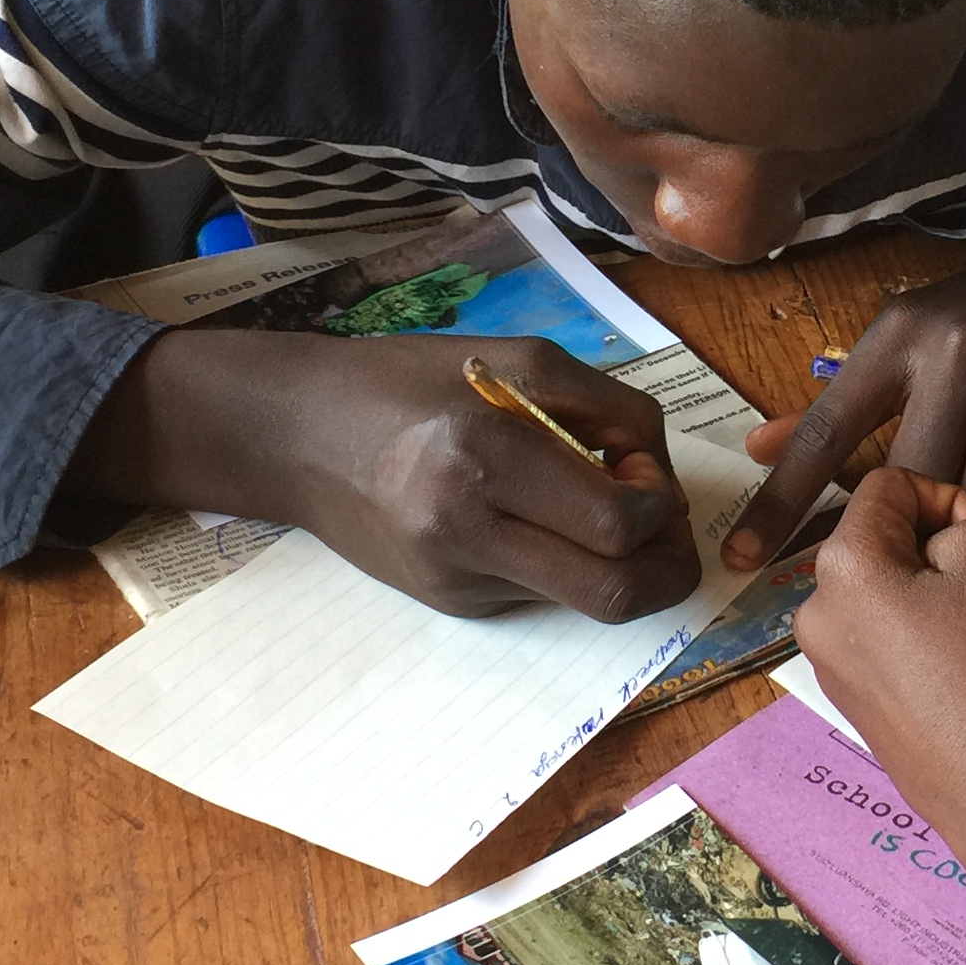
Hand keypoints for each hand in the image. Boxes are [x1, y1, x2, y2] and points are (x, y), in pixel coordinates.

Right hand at [69, 326, 699, 619]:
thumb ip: (610, 410)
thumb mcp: (523, 359)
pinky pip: (541, 593)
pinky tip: (541, 520)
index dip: (660, 506)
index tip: (645, 473)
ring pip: (584, 605)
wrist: (298, 434)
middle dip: (667, 568)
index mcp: (483, 456)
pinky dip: (567, 563)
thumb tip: (658, 474)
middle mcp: (465, 532)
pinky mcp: (450, 604)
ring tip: (610, 514)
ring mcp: (455, 579)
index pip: (615, 523)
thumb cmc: (412, 379)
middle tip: (667, 527)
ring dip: (623, 567)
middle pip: (613, 594)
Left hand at [723, 228, 965, 570]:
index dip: (779, 503)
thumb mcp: (912, 341)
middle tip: (949, 518)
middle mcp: (956, 347)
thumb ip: (841, 404)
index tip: (739, 558)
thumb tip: (755, 446)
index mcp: (898, 336)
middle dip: (929, 510)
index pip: (824, 433)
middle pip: (916, 479)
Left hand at [795, 469, 965, 814]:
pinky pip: (901, 642)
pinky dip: (944, 628)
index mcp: (839, 569)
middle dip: (963, 540)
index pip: (890, 487)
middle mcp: (819, 616)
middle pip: (891, 543)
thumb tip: (952, 537)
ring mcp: (836, 668)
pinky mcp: (863, 708)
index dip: (957, 495)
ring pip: (901, 594)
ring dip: (960, 583)